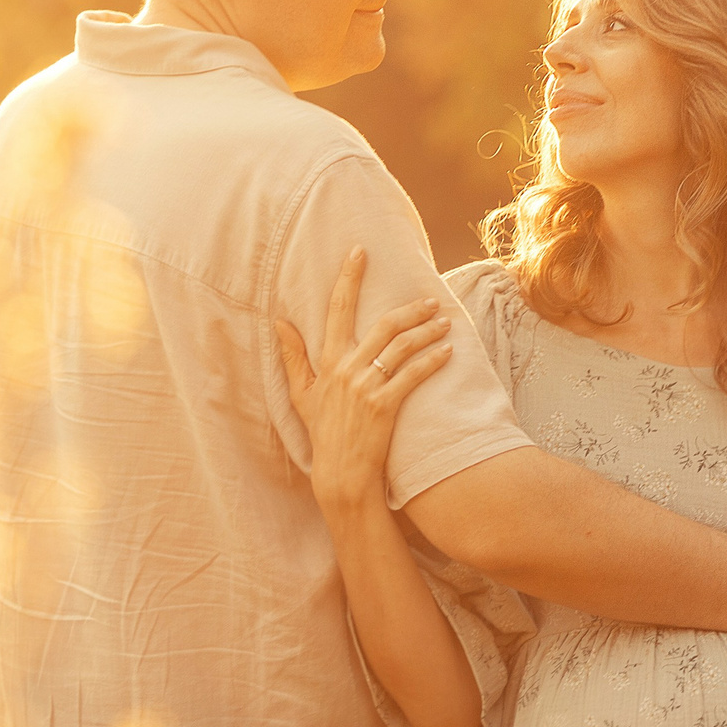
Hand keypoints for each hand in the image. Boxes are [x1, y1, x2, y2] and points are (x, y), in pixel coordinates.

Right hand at [274, 247, 454, 510]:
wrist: (340, 474)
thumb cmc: (323, 433)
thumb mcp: (301, 395)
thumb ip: (292, 356)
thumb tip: (279, 322)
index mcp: (327, 361)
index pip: (337, 309)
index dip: (349, 277)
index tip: (361, 252)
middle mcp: (346, 368)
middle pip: (383, 324)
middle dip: (411, 309)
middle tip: (431, 300)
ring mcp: (366, 387)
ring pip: (401, 346)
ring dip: (427, 331)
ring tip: (444, 323)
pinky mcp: (385, 406)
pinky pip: (412, 375)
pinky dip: (432, 360)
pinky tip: (447, 352)